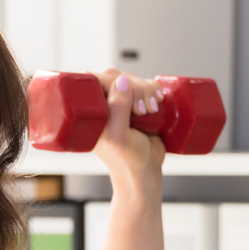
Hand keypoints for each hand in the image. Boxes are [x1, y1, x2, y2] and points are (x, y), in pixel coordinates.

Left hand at [91, 69, 164, 194]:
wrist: (145, 172)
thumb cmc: (126, 160)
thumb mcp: (118, 136)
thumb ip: (117, 108)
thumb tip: (121, 81)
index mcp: (89, 110)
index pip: (97, 79)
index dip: (116, 84)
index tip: (130, 105)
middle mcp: (103, 104)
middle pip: (118, 76)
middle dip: (136, 89)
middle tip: (142, 111)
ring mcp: (121, 103)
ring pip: (133, 79)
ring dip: (147, 90)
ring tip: (151, 111)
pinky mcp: (138, 104)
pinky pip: (146, 84)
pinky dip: (154, 89)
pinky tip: (158, 102)